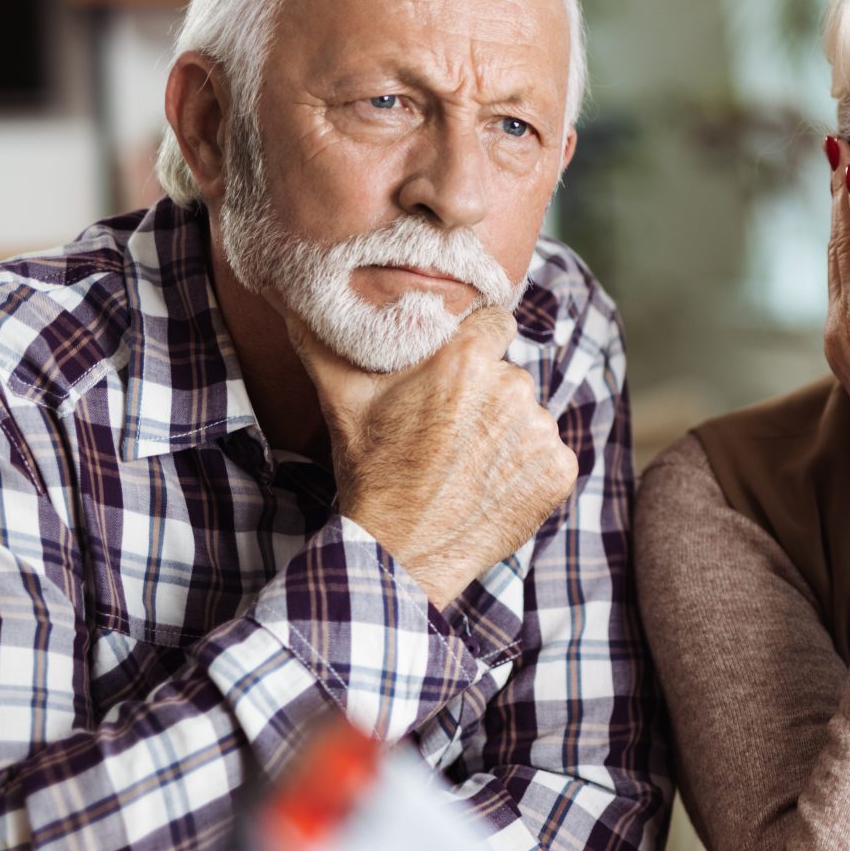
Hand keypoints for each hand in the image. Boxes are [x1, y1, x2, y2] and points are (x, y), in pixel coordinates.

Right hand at [294, 304, 579, 607]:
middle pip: (508, 371)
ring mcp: (542, 432)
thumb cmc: (370, 473)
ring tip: (465, 462)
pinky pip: (548, 453)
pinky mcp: (559, 471)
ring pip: (528, 414)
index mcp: (467, 359)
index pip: (494, 321)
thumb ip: (326, 340)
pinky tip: (489, 485)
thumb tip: (290, 296)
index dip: (475, 340)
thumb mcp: (342, 400)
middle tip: (447, 428)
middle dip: (484, 392)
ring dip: (506, 430)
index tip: (456, 367)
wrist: (400, 554)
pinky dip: (526, 467)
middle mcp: (513, 387)